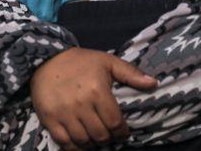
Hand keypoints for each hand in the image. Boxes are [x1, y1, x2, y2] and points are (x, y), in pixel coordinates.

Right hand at [30, 48, 157, 149]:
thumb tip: (154, 83)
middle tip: (108, 134)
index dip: (122, 132)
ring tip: (95, 138)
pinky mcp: (49, 118)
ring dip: (92, 143)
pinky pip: (64, 142)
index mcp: (97, 91)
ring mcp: (63, 113)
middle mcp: (81, 104)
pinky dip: (74, 147)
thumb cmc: (81, 61)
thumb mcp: (108, 61)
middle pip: (100, 135)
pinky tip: (80, 142)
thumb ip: (131, 73)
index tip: (122, 133)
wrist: (47, 59)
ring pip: (83, 141)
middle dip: (108, 138)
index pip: (115, 123)